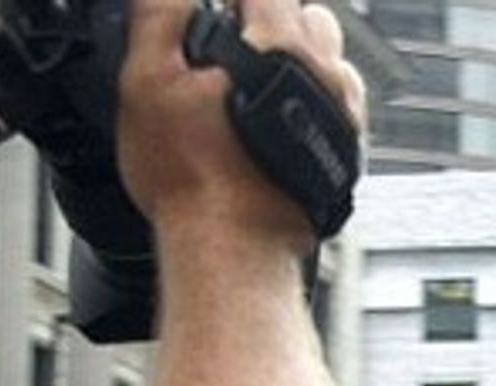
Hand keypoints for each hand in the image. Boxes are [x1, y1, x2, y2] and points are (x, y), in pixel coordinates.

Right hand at [117, 0, 365, 248]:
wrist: (235, 251)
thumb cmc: (193, 178)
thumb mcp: (150, 79)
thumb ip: (161, 15)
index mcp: (283, 43)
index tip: (213, 11)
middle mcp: (327, 78)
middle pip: (311, 17)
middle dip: (275, 22)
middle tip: (233, 47)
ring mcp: (344, 120)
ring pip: (334, 66)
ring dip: (303, 64)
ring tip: (257, 88)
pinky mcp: (346, 157)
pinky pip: (339, 113)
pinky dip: (315, 106)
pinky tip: (278, 125)